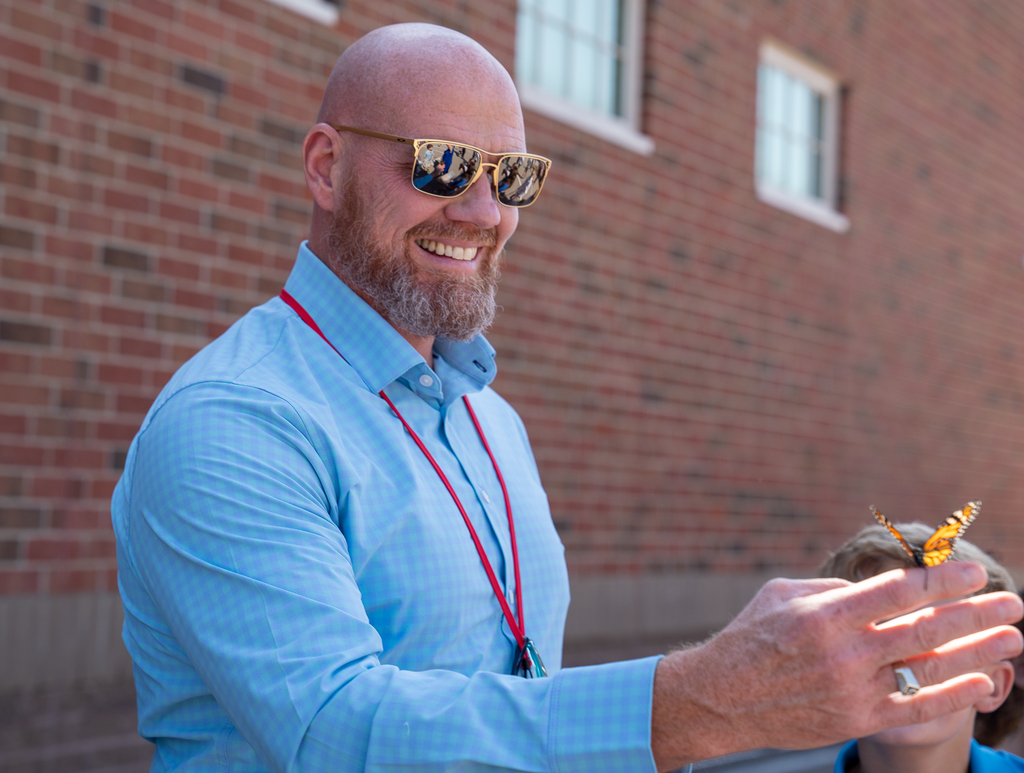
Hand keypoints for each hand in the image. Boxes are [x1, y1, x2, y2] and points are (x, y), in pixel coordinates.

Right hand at [650, 562, 1022, 771]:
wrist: (720, 698)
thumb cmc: (751, 636)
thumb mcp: (783, 594)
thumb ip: (835, 589)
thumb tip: (881, 586)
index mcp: (824, 613)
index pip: (898, 591)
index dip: (942, 579)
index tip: (974, 571)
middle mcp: (843, 651)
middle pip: (925, 628)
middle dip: (975, 612)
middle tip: (1010, 599)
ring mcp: (852, 689)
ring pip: (928, 667)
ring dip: (977, 650)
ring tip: (1012, 637)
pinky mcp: (855, 719)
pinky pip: (916, 708)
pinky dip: (953, 693)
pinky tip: (981, 679)